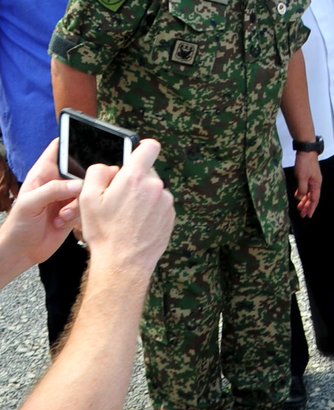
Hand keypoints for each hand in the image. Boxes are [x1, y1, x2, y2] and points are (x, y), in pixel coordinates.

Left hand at [0, 140, 82, 269]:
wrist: (23, 251)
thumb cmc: (18, 225)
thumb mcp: (30, 203)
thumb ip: (53, 190)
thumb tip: (79, 184)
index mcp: (44, 173)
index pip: (59, 148)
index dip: (72, 141)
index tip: (87, 143)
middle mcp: (58, 182)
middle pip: (81, 167)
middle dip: (86, 176)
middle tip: (80, 190)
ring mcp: (68, 196)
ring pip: (88, 188)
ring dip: (79, 202)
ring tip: (62, 214)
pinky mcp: (76, 211)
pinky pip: (88, 206)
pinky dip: (80, 213)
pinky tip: (64, 222)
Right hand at [78, 139, 174, 275]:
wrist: (124, 262)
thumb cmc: (104, 231)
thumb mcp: (87, 198)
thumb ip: (98, 172)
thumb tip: (110, 167)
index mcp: (135, 177)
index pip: (149, 147)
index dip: (141, 148)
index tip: (134, 155)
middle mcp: (156, 186)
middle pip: (146, 172)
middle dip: (133, 180)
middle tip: (117, 199)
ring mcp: (166, 202)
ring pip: (152, 190)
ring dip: (142, 197)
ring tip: (126, 216)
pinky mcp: (171, 216)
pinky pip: (159, 205)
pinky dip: (149, 211)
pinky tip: (136, 224)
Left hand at [292, 152, 321, 218]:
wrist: (306, 151)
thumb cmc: (305, 164)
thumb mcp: (302, 177)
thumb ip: (302, 189)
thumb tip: (300, 198)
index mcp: (316, 185)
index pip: (314, 199)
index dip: (311, 208)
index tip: (308, 215)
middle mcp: (315, 183)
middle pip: (312, 198)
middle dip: (307, 206)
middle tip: (302, 214)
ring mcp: (312, 180)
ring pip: (308, 193)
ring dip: (304, 201)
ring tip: (299, 207)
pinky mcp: (308, 176)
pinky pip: (305, 188)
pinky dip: (302, 193)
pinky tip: (298, 196)